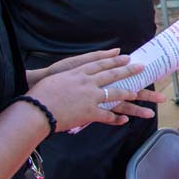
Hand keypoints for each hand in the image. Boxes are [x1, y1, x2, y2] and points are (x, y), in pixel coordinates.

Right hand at [27, 54, 162, 130]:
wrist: (35, 109)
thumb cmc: (42, 91)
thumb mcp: (59, 74)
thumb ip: (76, 66)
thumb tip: (80, 67)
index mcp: (79, 72)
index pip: (101, 64)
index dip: (115, 61)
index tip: (127, 58)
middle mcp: (87, 83)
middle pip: (113, 75)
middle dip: (129, 72)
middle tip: (142, 68)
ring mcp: (89, 98)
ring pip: (115, 95)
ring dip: (129, 95)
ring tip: (141, 96)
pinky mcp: (89, 113)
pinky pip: (106, 116)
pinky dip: (115, 119)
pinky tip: (125, 120)